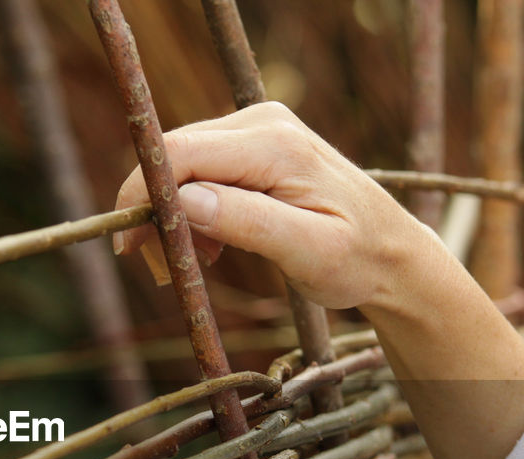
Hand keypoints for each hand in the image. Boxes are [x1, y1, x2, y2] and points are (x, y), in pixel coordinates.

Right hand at [113, 101, 440, 309]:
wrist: (392, 253)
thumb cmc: (357, 259)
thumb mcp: (309, 253)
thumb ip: (248, 223)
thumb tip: (185, 201)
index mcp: (275, 146)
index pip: (179, 153)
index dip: (141, 195)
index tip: (130, 246)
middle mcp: (263, 123)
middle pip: (174, 155)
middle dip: (155, 212)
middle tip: (160, 269)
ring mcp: (259, 129)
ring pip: (182, 164)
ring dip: (174, 217)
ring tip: (197, 265)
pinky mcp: (255, 144)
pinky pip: (201, 171)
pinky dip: (193, 211)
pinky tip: (213, 248)